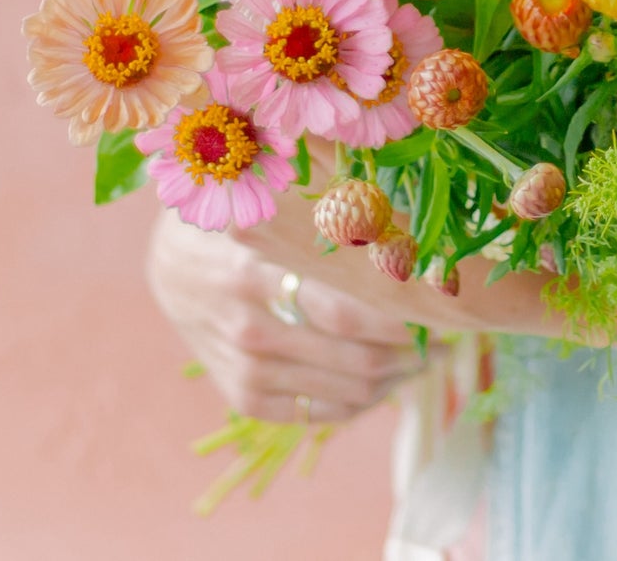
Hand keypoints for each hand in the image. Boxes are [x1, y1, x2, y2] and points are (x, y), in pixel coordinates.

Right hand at [145, 205, 427, 424]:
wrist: (168, 266)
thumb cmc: (238, 221)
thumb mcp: (269, 204)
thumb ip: (323, 211)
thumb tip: (401, 215)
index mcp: (257, 269)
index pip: (347, 308)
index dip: (404, 314)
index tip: (443, 303)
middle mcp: (251, 326)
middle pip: (356, 356)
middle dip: (414, 351)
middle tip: (448, 334)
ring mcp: (246, 368)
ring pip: (346, 390)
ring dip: (397, 378)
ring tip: (427, 356)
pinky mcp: (243, 397)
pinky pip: (319, 412)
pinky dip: (361, 401)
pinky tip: (385, 378)